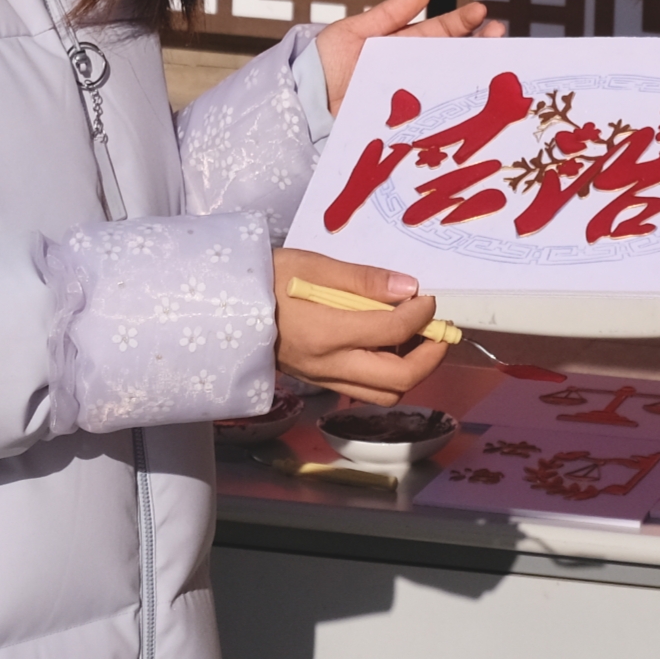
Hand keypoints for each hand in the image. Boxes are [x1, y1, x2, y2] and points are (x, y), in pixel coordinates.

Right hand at [271, 247, 450, 405]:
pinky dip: (387, 374)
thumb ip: (363, 280)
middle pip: (398, 379)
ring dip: (411, 369)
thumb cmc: (263, 279)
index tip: (428, 298)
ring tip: (414, 337)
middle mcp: (327, 364)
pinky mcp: (319, 381)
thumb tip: (408, 287)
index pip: (392, 331)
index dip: (421, 315)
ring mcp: (323, 378)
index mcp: (325, 332)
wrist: (222, 308)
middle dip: (431, 355)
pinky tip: (386, 346)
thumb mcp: (311, 265)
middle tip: (437, 329)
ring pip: (384, 393)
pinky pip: (365, 390)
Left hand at [311, 0, 497, 113]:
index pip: (437, 32)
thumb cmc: (321, 65)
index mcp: (399, 49)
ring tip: (493, 61)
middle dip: (476, 46)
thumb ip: (389, 14)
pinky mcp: (401, 127)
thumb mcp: (355, 31)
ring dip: (471, 76)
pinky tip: (466, 103)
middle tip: (499, 34)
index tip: (482, 13)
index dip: (460, 23)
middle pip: (450, 60)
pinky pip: (428, 120)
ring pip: (446, 88)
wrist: (298, 102)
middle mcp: (408, 74)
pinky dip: (449, 113)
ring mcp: (407, 101)